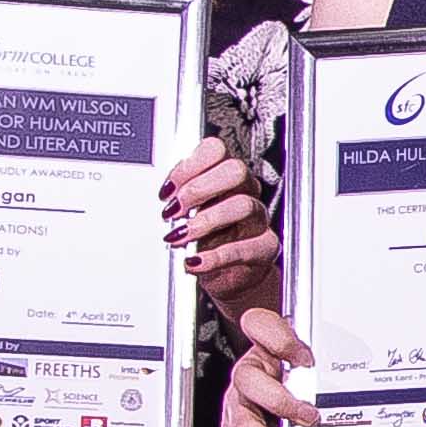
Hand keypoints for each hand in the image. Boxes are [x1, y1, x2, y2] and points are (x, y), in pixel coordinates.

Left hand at [161, 137, 277, 315]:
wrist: (225, 275)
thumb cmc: (203, 239)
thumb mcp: (185, 215)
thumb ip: (175, 197)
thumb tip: (160, 197)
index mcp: (224, 176)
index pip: (216, 151)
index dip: (190, 165)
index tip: (167, 189)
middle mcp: (245, 192)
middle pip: (235, 171)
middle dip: (200, 188)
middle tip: (174, 210)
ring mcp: (258, 219)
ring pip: (243, 205)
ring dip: (205, 221)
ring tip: (180, 237)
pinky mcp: (265, 247)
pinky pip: (245, 248)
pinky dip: (215, 257)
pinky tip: (194, 261)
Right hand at [224, 304, 315, 426]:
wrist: (271, 378)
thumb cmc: (294, 367)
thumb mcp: (307, 356)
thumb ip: (324, 357)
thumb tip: (358, 370)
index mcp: (263, 345)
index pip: (260, 325)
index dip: (279, 339)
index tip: (304, 356)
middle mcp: (248, 373)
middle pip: (250, 381)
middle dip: (280, 402)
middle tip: (309, 417)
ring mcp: (239, 402)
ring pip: (243, 423)